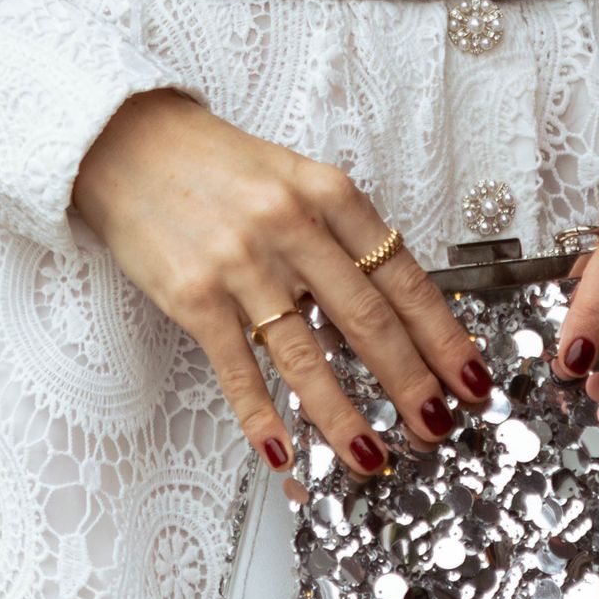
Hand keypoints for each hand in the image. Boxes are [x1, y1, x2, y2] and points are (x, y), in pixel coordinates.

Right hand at [71, 89, 493, 478]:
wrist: (129, 142)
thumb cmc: (218, 165)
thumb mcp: (294, 177)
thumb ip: (341, 233)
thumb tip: (393, 311)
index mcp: (327, 192)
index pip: (402, 275)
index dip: (442, 334)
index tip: (469, 377)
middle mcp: (290, 225)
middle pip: (366, 319)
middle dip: (410, 383)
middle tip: (436, 428)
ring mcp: (241, 264)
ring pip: (306, 355)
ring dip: (343, 416)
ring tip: (371, 456)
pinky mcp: (193, 296)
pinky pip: (237, 369)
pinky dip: (262, 417)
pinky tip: (283, 452)